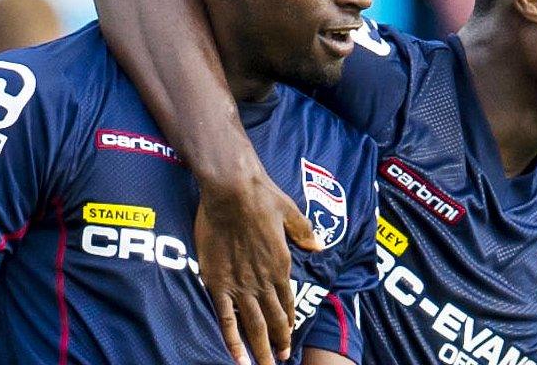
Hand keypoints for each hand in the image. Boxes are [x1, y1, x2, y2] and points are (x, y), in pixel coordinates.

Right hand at [196, 158, 321, 364]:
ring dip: (260, 348)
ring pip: (253, 325)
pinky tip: (237, 357)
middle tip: (281, 362)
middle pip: (273, 320)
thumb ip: (305, 233)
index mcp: (282, 265)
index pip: (288, 302)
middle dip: (278, 344)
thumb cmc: (262, 196)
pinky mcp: (218, 282)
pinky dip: (232, 340)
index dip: (290, 323)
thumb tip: (319, 246)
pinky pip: (226, 317)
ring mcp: (240, 284)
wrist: (232, 190)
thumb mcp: (292, 213)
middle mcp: (263, 280)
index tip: (290, 338)